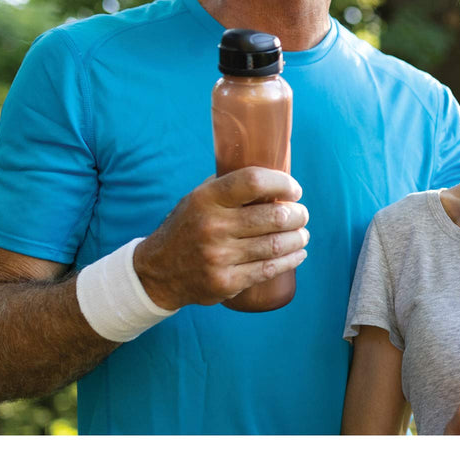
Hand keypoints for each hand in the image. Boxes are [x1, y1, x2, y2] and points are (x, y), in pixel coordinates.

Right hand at [133, 167, 308, 309]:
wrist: (157, 271)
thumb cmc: (189, 226)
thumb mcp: (199, 198)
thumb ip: (230, 186)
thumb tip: (273, 175)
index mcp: (206, 199)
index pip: (253, 182)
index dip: (282, 184)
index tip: (294, 189)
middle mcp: (213, 227)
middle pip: (274, 217)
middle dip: (297, 215)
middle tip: (302, 214)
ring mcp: (219, 257)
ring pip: (276, 245)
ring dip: (298, 238)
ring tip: (302, 234)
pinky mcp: (226, 283)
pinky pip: (269, 269)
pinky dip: (291, 260)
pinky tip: (298, 253)